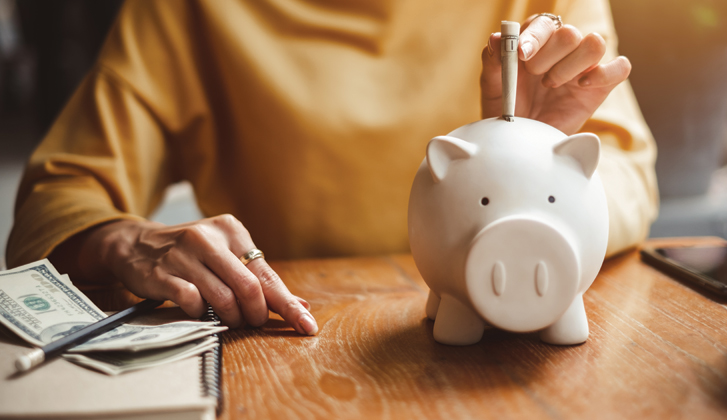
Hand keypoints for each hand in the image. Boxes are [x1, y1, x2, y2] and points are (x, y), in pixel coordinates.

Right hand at [52, 215, 317, 333]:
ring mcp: (183, 255)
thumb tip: (301, 305)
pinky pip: (193, 302)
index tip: (306, 325)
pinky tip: (200, 311)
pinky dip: (202, 314)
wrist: (135, 244)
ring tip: (230, 320)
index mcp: (231, 230)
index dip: (288, 304)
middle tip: (255, 322)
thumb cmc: (191, 253)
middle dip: (258, 313)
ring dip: (232, 318)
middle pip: (249, 287)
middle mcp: (208, 238)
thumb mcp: (225, 255)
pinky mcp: (162, 274)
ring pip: (224, 298)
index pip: (267, 273)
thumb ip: (260, 279)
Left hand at [480, 14, 631, 134]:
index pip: (544, 23)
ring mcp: (584, 66)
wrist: (519, 138)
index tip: (521, 55)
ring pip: (595, 43)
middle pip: (570, 33)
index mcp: (538, 40)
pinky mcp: (600, 85)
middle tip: (534, 76)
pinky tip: (580, 85)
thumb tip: (497, 37)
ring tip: (551, 84)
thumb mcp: (493, 85)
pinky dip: (604, 73)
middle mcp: (563, 48)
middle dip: (548, 56)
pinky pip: (620, 67)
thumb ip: (493, 60)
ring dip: (570, 66)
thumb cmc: (506, 108)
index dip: (535, 36)